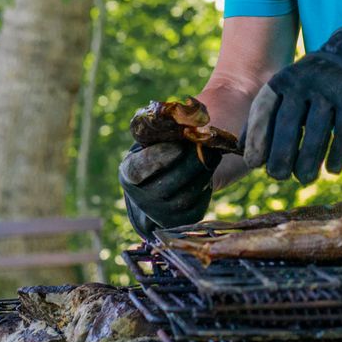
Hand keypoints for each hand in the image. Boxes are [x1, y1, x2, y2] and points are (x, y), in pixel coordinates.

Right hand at [119, 98, 223, 237]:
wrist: (166, 177)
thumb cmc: (160, 150)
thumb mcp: (155, 138)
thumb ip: (164, 129)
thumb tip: (184, 120)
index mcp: (129, 173)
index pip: (138, 169)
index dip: (158, 157)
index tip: (178, 145)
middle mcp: (139, 198)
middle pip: (166, 185)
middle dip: (189, 163)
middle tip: (206, 145)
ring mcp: (158, 213)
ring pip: (185, 197)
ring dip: (202, 174)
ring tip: (212, 154)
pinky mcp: (180, 221)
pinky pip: (197, 206)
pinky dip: (206, 187)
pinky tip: (209, 171)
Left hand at [243, 22, 341, 182]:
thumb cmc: (307, 88)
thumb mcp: (282, 94)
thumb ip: (264, 119)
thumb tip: (242, 151)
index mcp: (279, 82)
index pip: (263, 111)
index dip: (257, 139)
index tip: (253, 163)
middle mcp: (301, 81)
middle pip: (287, 123)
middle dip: (280, 154)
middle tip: (278, 176)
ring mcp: (328, 87)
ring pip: (316, 129)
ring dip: (308, 159)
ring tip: (304, 179)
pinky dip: (338, 152)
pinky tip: (332, 170)